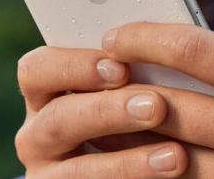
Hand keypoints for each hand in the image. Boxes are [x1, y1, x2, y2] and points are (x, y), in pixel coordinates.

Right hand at [14, 46, 187, 176]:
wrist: (132, 171)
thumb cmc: (132, 115)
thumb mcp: (118, 91)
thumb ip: (126, 73)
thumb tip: (163, 47)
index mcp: (43, 94)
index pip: (38, 69)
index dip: (76, 66)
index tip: (121, 67)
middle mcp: (37, 134)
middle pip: (59, 118)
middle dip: (108, 111)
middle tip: (156, 106)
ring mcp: (50, 174)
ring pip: (77, 170)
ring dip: (128, 162)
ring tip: (176, 155)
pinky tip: (169, 173)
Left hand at [96, 0, 213, 177]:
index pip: (193, 50)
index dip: (143, 37)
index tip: (113, 35)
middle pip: (170, 106)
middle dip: (121, 87)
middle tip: (91, 71)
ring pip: (167, 156)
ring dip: (124, 132)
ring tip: (94, 108)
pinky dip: (149, 167)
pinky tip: (127, 148)